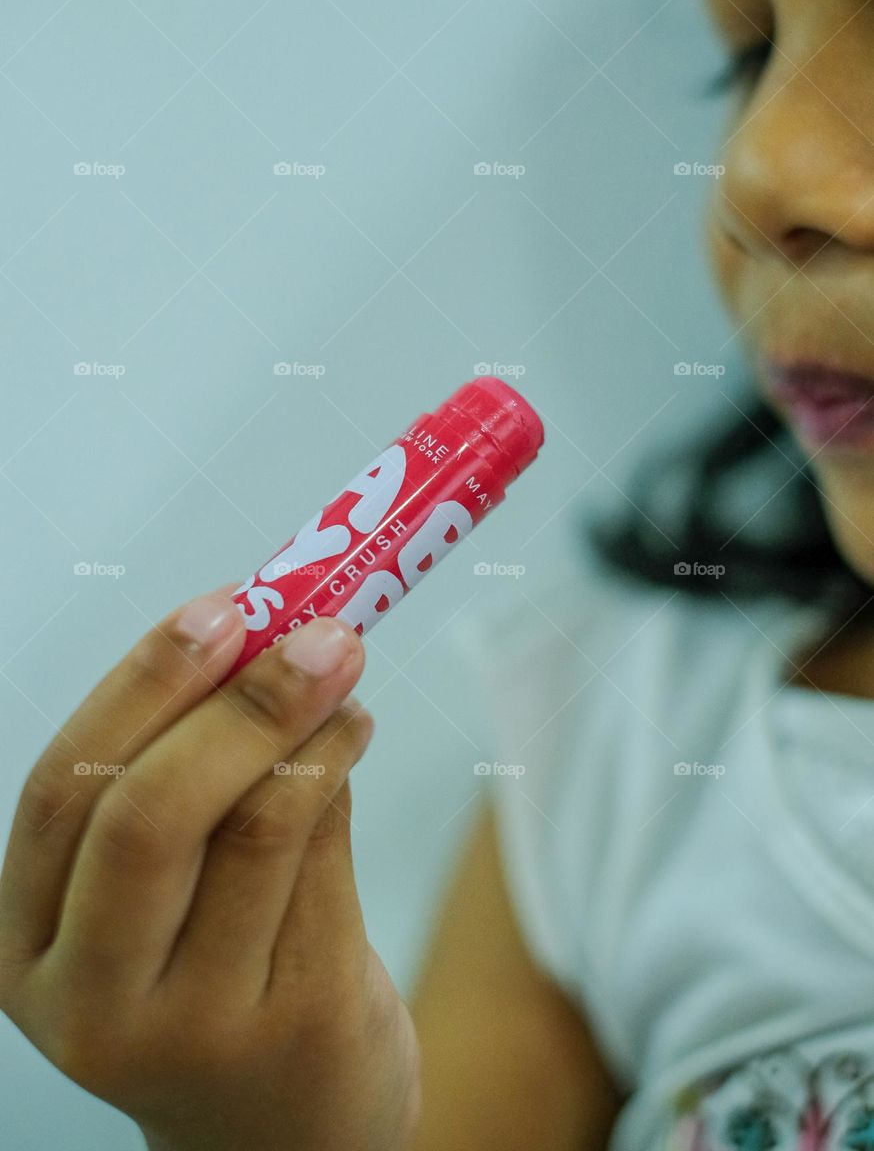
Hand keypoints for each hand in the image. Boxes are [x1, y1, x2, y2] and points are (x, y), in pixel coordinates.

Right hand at [0, 588, 419, 1150]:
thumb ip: (188, 781)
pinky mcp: (295, 1029)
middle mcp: (91, 999)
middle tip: (314, 634)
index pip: (62, 793)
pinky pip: (321, 868)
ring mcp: (191, 1029)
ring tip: (343, 679)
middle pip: (148, 816)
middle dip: (240, 704)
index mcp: (31, 945)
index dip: (141, 686)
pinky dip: (340, 780)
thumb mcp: (160, 903)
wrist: (283, 1132)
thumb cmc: (212, 982)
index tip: (218, 609)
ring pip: (252, 833)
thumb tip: (259, 638)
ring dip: (309, 731)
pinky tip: (350, 738)